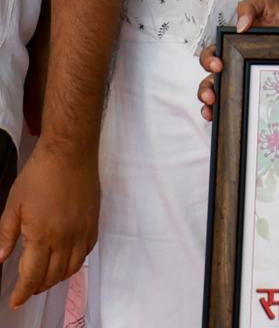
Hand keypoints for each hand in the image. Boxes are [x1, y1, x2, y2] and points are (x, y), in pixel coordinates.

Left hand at [0, 143, 98, 308]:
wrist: (70, 151)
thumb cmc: (40, 174)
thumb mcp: (14, 204)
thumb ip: (6, 235)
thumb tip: (0, 259)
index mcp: (43, 235)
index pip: (32, 276)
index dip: (23, 293)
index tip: (15, 301)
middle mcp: (66, 238)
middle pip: (53, 276)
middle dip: (38, 287)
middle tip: (27, 287)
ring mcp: (83, 230)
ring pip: (72, 268)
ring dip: (57, 278)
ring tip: (45, 276)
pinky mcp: (94, 221)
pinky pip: (86, 252)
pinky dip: (75, 262)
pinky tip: (65, 258)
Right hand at [197, 0, 278, 120]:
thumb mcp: (265, 3)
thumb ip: (250, 7)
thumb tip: (239, 26)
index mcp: (230, 45)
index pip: (210, 55)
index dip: (208, 61)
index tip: (219, 65)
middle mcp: (233, 64)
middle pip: (209, 80)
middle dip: (205, 90)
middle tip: (212, 95)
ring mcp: (244, 78)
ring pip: (220, 96)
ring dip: (210, 106)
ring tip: (213, 110)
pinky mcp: (257, 88)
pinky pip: (240, 104)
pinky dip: (229, 113)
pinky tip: (229, 119)